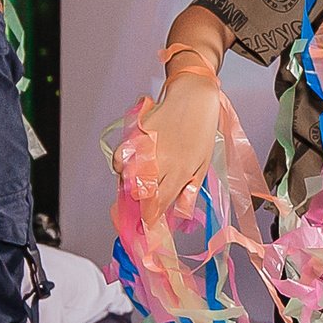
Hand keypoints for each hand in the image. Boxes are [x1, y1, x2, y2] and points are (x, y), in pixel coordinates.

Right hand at [116, 70, 224, 223]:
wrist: (194, 98)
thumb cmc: (201, 131)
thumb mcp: (202, 165)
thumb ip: (189, 190)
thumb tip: (179, 213)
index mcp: (181, 171)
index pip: (159, 204)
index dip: (150, 218)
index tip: (146, 225)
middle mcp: (161, 162)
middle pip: (139, 194)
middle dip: (138, 205)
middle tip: (140, 206)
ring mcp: (146, 148)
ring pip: (125, 178)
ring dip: (127, 186)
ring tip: (136, 186)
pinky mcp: (136, 135)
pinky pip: (119, 158)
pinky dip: (120, 166)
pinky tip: (129, 167)